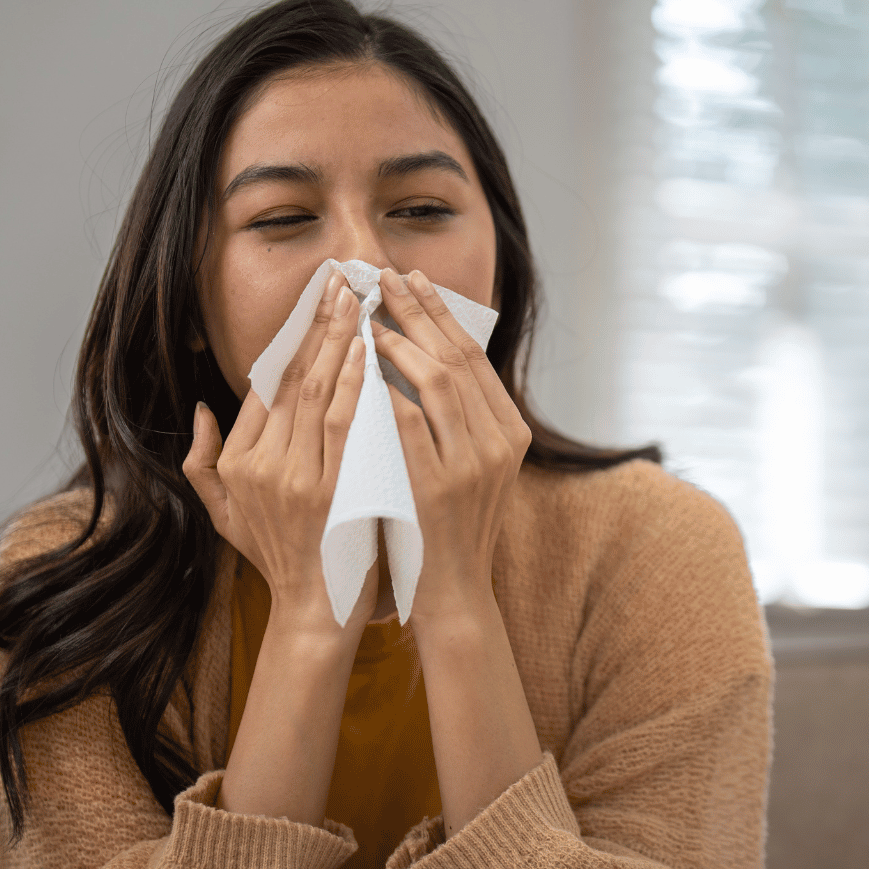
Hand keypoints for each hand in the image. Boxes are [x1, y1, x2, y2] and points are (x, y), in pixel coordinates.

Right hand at [184, 273, 370, 635]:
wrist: (316, 613)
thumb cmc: (281, 561)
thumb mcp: (226, 516)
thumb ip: (204, 464)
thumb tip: (203, 408)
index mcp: (238, 464)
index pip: (265, 388)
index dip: (292, 341)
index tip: (316, 304)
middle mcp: (260, 466)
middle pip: (289, 379)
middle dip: (316, 324)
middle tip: (339, 281)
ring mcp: (294, 478)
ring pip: (315, 393)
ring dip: (337, 341)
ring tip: (356, 300)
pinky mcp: (328, 491)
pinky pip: (341, 424)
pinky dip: (352, 384)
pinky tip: (366, 350)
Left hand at [369, 267, 531, 613]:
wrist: (452, 592)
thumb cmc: (446, 525)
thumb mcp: (471, 466)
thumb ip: (458, 417)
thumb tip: (426, 352)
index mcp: (508, 433)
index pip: (474, 357)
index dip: (441, 313)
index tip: (412, 279)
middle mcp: (498, 444)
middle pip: (457, 358)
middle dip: (418, 311)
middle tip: (383, 276)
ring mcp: (470, 466)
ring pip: (437, 382)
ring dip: (400, 342)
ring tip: (368, 317)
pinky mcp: (436, 487)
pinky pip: (407, 423)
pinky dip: (384, 390)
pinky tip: (359, 367)